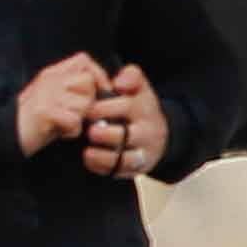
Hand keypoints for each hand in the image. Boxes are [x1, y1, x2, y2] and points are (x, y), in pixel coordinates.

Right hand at [13, 52, 107, 158]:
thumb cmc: (37, 121)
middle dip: (89, 102)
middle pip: (89, 83)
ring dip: (79, 119)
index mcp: (52, 73)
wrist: (5, 136)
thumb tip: (106, 89)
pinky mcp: (44, 111)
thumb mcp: (55, 97)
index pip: (83, 60)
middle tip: (74, 114)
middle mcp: (49, 80)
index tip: (101, 90)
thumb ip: (75, 89)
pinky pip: (74, 121)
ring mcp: (46, 94)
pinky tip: (61, 132)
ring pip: (84, 104)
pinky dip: (72, 131)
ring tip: (63, 124)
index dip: (97, 74)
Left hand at [79, 64, 168, 179]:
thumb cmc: (138, 108)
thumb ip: (131, 76)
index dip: (103, 108)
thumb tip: (119, 83)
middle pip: (125, 134)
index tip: (87, 109)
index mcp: (145, 108)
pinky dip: (102, 165)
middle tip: (88, 130)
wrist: (159, 135)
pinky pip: (119, 170)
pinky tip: (89, 157)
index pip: (126, 106)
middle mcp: (147, 131)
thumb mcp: (139, 88)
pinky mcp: (136, 168)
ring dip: (103, 154)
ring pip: (124, 157)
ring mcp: (143, 151)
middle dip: (103, 132)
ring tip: (88, 148)